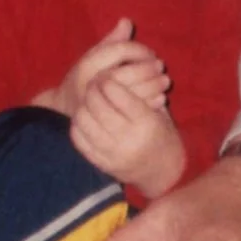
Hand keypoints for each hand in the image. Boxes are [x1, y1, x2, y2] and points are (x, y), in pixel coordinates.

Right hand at [34, 18, 167, 115]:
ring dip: (153, 86)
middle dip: (148, 67)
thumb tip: (127, 21)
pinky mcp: (108, 121)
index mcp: (88, 66)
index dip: (139, 49)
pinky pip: (132, 112)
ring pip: (130, 94)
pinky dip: (150, 104)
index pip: (120, 50)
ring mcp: (99, 105)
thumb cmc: (85, 77)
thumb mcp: (94, 56)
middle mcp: (91, 85)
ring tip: (166, 81)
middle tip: (161, 66)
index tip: (151, 53)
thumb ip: (111, 41)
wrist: (67, 108)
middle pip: (126, 73)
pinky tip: (161, 98)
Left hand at [68, 68, 185, 196]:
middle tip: (92, 84)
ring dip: (83, 106)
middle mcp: (129, 139)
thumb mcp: (159, 111)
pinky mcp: (101, 163)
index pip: (120, 96)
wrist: (163, 171)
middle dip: (92, 90)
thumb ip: (142, 91)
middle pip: (98, 107)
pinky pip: (79, 140)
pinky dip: (78, 125)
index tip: (105, 76)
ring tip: (87, 100)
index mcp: (147, 123)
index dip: (108, 81)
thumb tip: (120, 69)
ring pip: (85, 122)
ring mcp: (113, 154)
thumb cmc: (161, 134)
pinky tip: (84, 117)